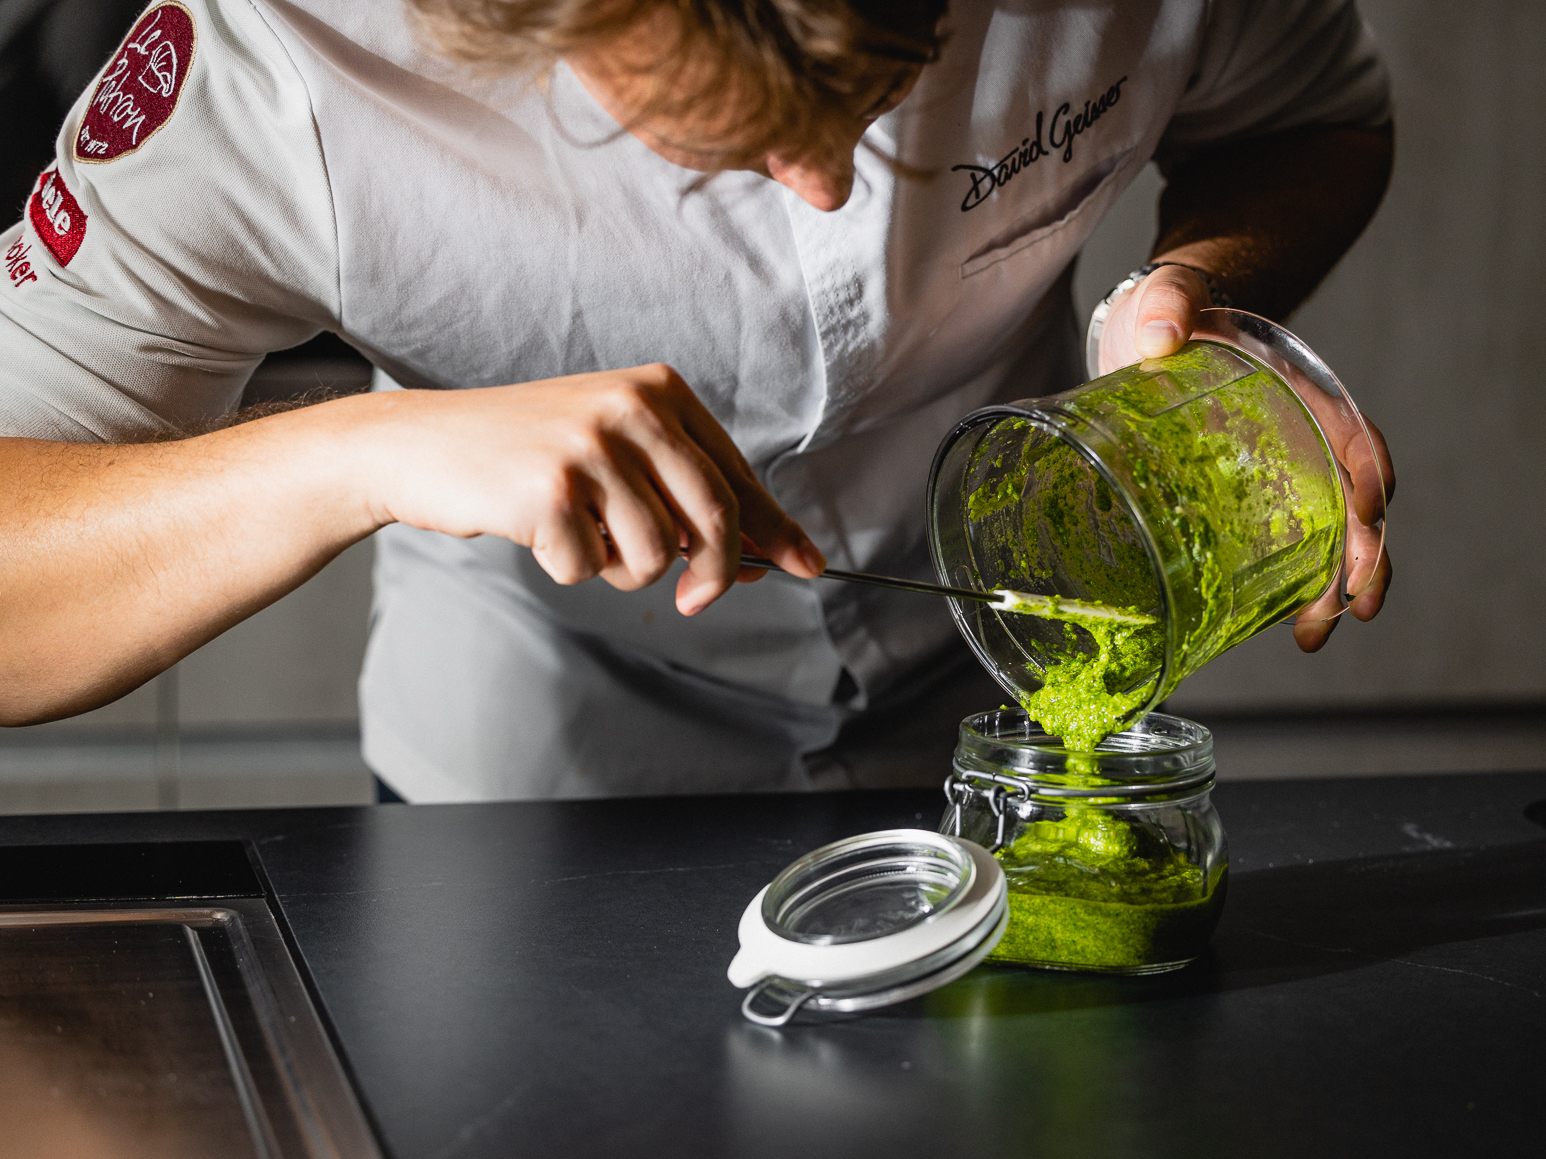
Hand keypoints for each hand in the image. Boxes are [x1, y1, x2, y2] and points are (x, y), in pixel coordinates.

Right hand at [357, 363, 824, 614]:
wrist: (422, 444)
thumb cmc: (526, 455)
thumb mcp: (616, 454)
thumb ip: (684, 495)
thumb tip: (766, 557)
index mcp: (658, 393)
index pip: (735, 475)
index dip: (773, 530)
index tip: (806, 565)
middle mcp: (632, 409)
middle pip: (713, 518)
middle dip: (713, 574)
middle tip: (694, 601)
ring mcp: (591, 446)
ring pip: (654, 554)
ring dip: (619, 569)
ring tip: (579, 533)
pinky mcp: (550, 489)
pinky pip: (589, 567)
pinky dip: (567, 568)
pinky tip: (536, 530)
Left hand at [1096, 265, 1393, 651]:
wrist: (1154, 329)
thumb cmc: (1172, 311)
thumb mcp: (1168, 297)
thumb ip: (1168, 303)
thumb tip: (1158, 334)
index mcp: (1297, 388)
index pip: (1350, 431)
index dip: (1367, 471)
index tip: (1369, 511)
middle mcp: (1301, 434)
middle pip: (1354, 499)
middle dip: (1365, 555)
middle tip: (1356, 606)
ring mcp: (1279, 471)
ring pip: (1329, 535)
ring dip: (1332, 589)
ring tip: (1313, 636)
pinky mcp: (1248, 497)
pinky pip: (1285, 546)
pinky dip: (1290, 587)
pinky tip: (1281, 627)